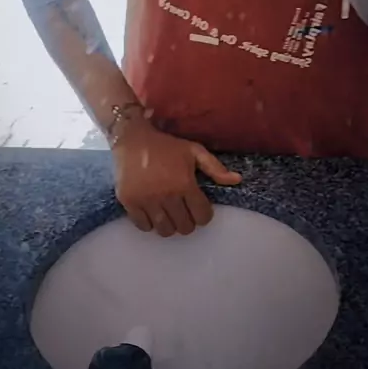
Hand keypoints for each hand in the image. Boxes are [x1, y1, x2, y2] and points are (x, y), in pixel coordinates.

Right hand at [113, 122, 241, 236]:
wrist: (132, 137)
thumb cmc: (166, 145)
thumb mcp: (194, 151)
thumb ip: (215, 168)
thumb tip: (237, 180)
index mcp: (185, 183)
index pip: (202, 216)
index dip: (203, 214)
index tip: (198, 207)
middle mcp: (167, 195)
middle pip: (184, 227)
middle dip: (187, 220)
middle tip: (182, 209)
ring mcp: (146, 201)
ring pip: (165, 230)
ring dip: (169, 224)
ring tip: (168, 212)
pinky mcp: (129, 202)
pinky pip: (144, 226)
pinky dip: (150, 223)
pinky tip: (152, 211)